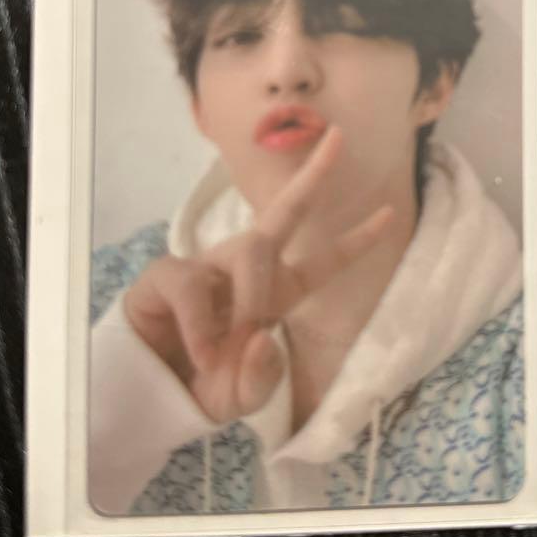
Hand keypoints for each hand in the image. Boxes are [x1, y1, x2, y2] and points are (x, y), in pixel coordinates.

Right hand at [122, 127, 393, 424]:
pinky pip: (194, 285)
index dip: (355, 241)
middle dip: (315, 176)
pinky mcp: (167, 274)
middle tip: (339, 138)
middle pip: (286, 212)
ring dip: (252, 297)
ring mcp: (207, 266)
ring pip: (251, 251)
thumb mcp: (241, 397)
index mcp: (276, 294)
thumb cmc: (200, 386)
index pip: (322, 263)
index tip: (390, 212)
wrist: (146, 397)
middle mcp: (245, 269)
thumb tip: (260, 333)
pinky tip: (200, 353)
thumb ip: (261, 378)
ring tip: (234, 341)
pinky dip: (201, 326)